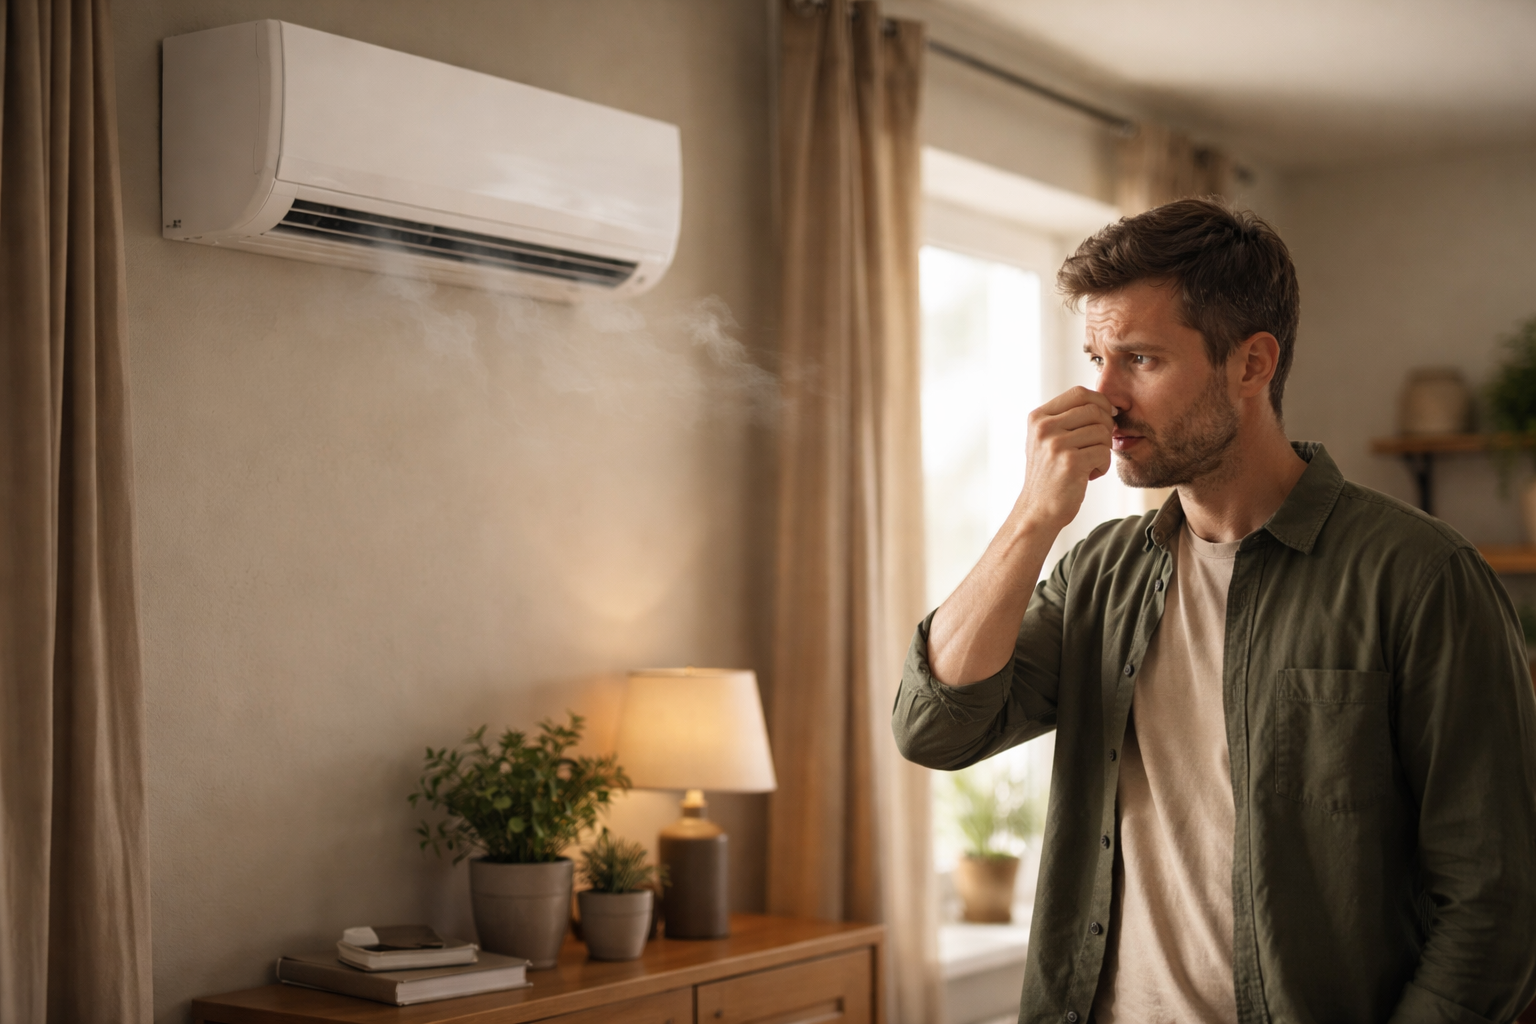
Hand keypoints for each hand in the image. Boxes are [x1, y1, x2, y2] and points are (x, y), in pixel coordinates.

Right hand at [1014, 386, 1114, 532]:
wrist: (1037, 511)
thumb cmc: (1049, 475)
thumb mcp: (1046, 440)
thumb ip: (1066, 418)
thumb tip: (1105, 401)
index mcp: (1038, 417)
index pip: (1079, 393)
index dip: (1100, 402)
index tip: (1106, 417)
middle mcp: (1044, 427)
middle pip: (1095, 410)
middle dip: (1106, 427)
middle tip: (1099, 445)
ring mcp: (1055, 444)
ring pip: (1102, 431)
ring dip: (1104, 450)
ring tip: (1090, 464)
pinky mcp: (1070, 462)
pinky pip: (1103, 452)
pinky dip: (1103, 466)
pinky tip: (1089, 475)